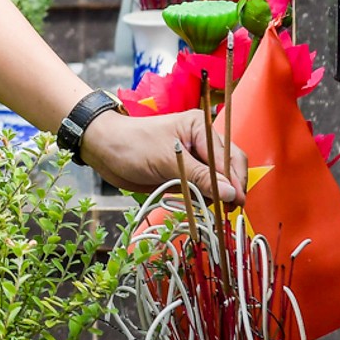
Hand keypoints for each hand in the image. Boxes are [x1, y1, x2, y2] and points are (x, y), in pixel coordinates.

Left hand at [80, 110, 246, 204]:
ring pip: (216, 182)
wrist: (104, 150)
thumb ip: (200, 178)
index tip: (236, 203)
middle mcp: (202, 142)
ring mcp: (193, 159)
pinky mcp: (184, 174)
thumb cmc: (133, 145)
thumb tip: (230, 194)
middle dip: (228, 190)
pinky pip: (201, 189)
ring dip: (213, 197)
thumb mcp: (167, 160)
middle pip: (228, 169)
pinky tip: (193, 205)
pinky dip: (200, 199)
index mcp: (201, 128)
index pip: (229, 157)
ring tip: (205, 208)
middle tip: (225, 211)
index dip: (235, 181)